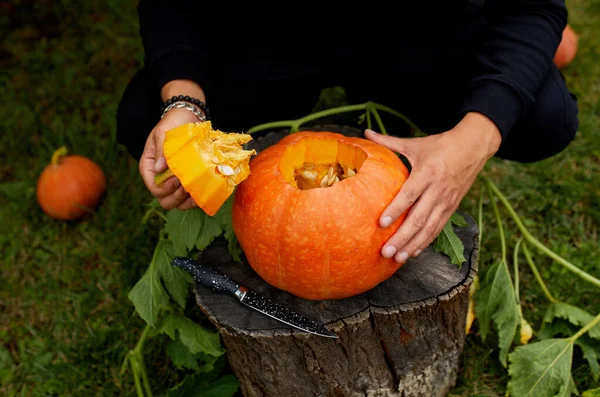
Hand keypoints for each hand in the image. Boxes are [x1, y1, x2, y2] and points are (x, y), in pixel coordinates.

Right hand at [139, 108, 199, 209]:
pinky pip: (189, 199)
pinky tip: (203, 194)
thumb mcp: (164, 133)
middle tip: (186, 186)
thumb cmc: (173, 124)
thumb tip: (158, 169)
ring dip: (186, 201)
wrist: (188, 117)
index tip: (176, 179)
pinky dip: (195, 200)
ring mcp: (174, 181)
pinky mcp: (187, 181)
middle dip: (175, 197)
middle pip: (164, 200)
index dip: (164, 188)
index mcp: (149, 166)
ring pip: (176, 203)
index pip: (153, 186)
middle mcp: (160, 177)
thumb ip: (161, 150)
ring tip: (195, 189)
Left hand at [364, 112, 501, 263]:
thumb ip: (389, 142)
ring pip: (429, 228)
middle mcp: (437, 190)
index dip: (396, 209)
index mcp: (427, 173)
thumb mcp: (415, 143)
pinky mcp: (452, 208)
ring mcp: (447, 201)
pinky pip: (438, 228)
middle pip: (418, 218)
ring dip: (413, 245)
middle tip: (386, 251)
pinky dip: (426, 241)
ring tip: (397, 258)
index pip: (409, 194)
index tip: (382, 223)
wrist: (474, 147)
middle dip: (402, 237)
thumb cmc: (441, 145)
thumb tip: (366, 133)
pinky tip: (414, 252)